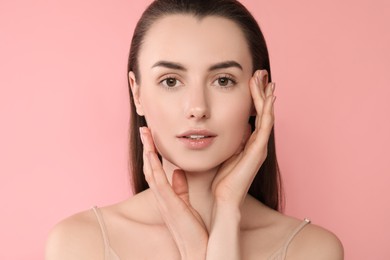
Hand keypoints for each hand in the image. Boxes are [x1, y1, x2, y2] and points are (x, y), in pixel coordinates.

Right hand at [140, 127, 207, 259]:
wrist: (196, 249)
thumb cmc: (192, 228)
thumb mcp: (186, 203)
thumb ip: (181, 187)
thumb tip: (178, 172)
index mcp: (164, 194)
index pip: (155, 169)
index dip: (152, 152)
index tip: (152, 136)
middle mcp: (160, 196)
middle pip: (149, 166)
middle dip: (146, 147)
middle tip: (144, 128)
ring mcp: (163, 200)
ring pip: (151, 171)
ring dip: (147, 151)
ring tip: (145, 134)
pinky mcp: (169, 204)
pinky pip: (159, 183)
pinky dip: (154, 167)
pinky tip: (151, 154)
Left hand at [211, 69, 274, 207]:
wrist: (223, 198)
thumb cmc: (222, 179)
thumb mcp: (225, 153)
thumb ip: (231, 141)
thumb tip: (231, 127)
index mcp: (250, 143)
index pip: (255, 115)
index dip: (255, 98)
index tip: (252, 81)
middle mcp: (258, 143)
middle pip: (264, 112)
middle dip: (263, 91)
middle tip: (262, 73)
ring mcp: (260, 146)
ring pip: (267, 115)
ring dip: (266, 96)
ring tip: (266, 79)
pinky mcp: (258, 150)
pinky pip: (265, 126)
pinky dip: (267, 110)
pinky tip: (268, 97)